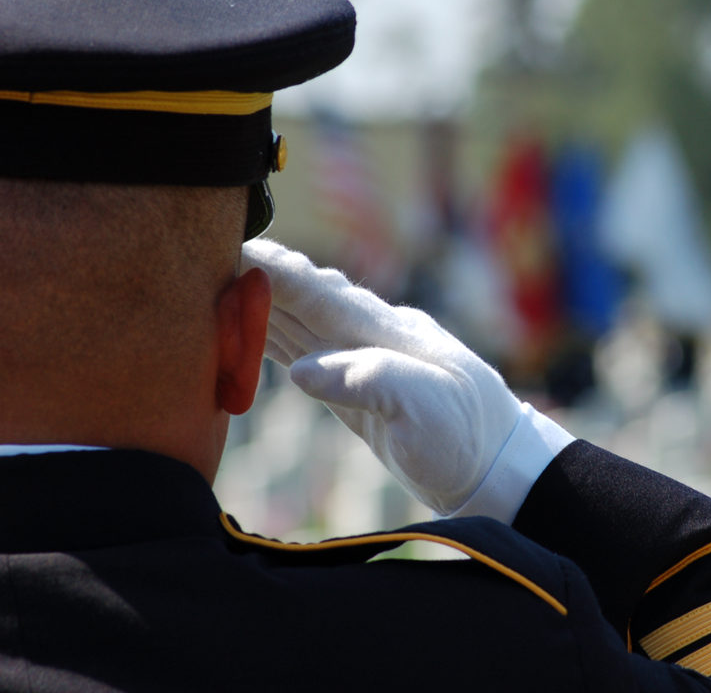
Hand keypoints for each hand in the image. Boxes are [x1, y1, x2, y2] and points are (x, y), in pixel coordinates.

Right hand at [241, 240, 569, 519]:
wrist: (496, 468)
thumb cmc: (467, 436)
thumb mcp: (426, 408)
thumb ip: (368, 380)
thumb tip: (302, 370)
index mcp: (388, 333)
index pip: (322, 293)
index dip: (277, 272)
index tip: (236, 248)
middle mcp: (373, 337)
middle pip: (305, 299)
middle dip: (259, 278)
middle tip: (207, 255)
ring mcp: (365, 361)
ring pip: (301, 324)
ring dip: (259, 305)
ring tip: (214, 286)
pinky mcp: (359, 392)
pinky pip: (307, 356)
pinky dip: (274, 342)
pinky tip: (251, 334)